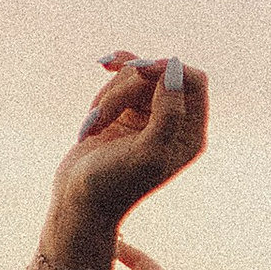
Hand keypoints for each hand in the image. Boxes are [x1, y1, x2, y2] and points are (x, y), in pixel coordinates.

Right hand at [48, 52, 208, 244]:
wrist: (77, 201)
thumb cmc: (112, 183)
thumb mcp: (146, 153)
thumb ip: (168, 113)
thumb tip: (174, 69)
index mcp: (191, 134)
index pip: (194, 81)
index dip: (167, 68)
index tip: (139, 71)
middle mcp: (175, 123)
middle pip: (159, 75)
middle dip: (126, 89)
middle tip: (103, 115)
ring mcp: (149, 116)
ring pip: (135, 76)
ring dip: (109, 97)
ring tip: (94, 128)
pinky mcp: (126, 112)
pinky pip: (119, 82)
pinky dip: (104, 93)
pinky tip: (98, 89)